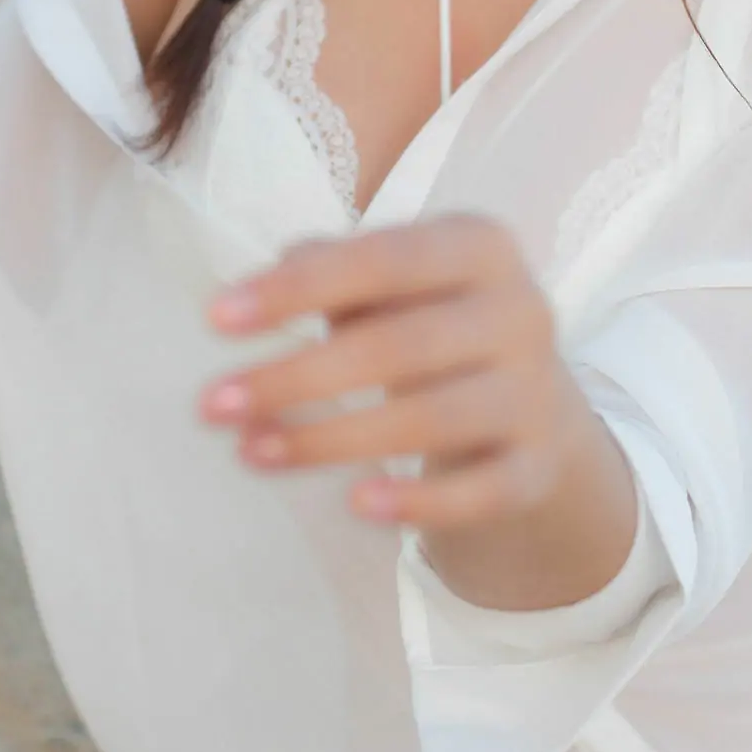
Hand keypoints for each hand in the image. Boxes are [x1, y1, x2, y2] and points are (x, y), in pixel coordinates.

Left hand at [199, 213, 589, 538]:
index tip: (216, 319)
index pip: (384, 259)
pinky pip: (481, 491)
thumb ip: (333, 268)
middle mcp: (521, 311)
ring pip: (431, 421)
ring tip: (251, 453)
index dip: (299, 289)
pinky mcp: (537, 466)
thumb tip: (269, 274)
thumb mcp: (395, 283)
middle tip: (213, 406)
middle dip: (296, 378)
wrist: (534, 407)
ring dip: (331, 441)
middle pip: (400, 346)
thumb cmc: (434, 325)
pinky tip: (354, 505)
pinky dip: (420, 502)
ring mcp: (535, 393)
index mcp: (480, 247)